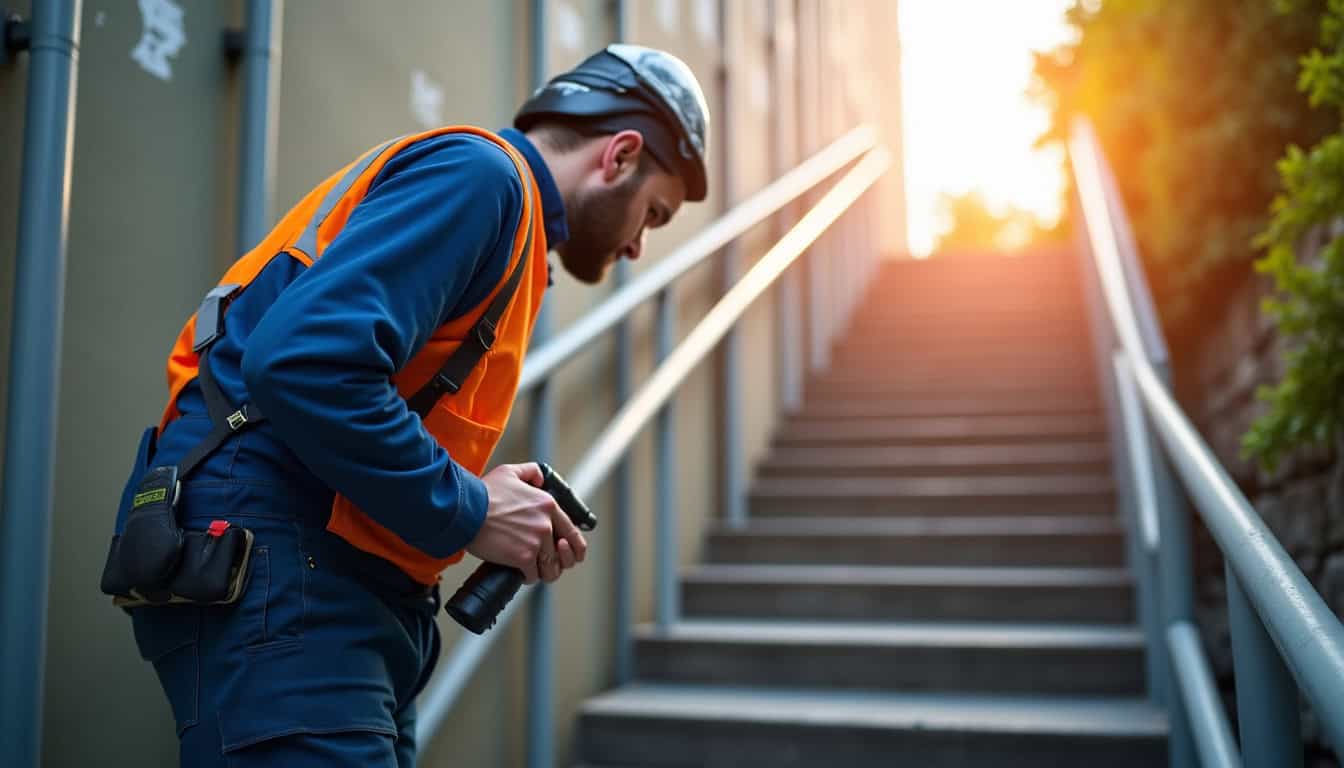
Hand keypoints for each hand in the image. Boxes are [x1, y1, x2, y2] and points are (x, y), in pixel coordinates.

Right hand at [466, 463, 587, 583]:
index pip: (572, 532)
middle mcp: (546, 524)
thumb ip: (531, 472)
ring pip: (551, 568)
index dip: (574, 547)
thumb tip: (541, 479)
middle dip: (556, 561)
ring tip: (533, 570)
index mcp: (548, 505)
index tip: (566, 552)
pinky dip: (526, 577)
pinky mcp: (523, 557)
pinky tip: (519, 573)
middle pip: (563, 553)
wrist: (464, 510)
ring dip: (543, 572)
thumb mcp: (510, 472)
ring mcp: (536, 542)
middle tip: (545, 563)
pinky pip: (533, 576)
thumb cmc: (483, 492)